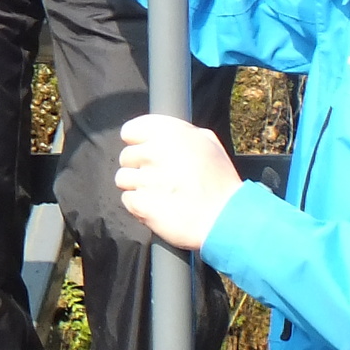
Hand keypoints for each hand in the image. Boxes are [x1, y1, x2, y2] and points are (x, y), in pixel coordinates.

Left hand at [114, 115, 242, 249]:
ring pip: (123, 178)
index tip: (148, 153)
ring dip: (138, 187)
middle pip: (126, 156)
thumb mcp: (208, 143)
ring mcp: (147, 178)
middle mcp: (156, 152)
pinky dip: (139, 205)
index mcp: (171, 133)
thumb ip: (180, 133)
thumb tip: (157, 132)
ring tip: (162, 194)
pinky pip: (127, 199)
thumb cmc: (220, 182)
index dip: (138, 143)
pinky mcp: (141, 202)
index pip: (130, 130)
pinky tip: (159, 207)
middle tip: (162, 178)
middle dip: (140, 167)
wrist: (227, 219)